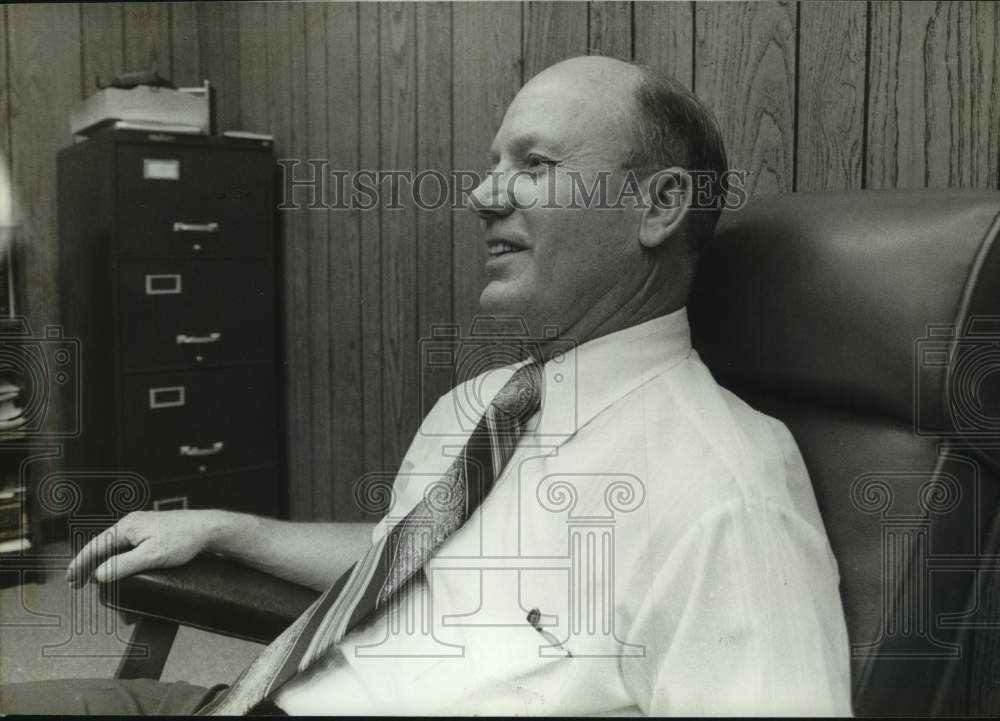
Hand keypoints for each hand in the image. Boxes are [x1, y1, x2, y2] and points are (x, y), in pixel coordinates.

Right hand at [65, 509, 218, 587]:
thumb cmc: (184, 539)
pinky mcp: (151, 532)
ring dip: (101, 561)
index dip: (80, 564)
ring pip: (113, 546)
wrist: (208, 529)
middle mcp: (132, 523)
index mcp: (127, 526)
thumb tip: (99, 574)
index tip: (70, 579)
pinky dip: (115, 558)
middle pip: (102, 546)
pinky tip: (115, 567)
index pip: (95, 546)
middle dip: (88, 564)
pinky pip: (125, 546)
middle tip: (76, 583)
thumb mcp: (152, 556)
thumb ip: (124, 565)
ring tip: (91, 578)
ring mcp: (142, 527)